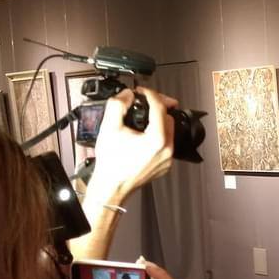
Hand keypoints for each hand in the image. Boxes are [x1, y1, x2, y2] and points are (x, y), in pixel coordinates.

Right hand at [88, 87, 176, 203]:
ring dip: (158, 121)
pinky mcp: (165, 165)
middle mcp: (167, 150)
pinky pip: (167, 144)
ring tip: (144, 117)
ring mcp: (168, 159)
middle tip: (144, 102)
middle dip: (157, 107)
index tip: (142, 92)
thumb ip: (118, 105)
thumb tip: (127, 95)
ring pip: (170, 131)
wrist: (111, 186)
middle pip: (169, 118)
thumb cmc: (111, 163)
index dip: (150, 94)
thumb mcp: (109, 127)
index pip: (160, 107)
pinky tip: (144, 134)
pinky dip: (158, 136)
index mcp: (157, 140)